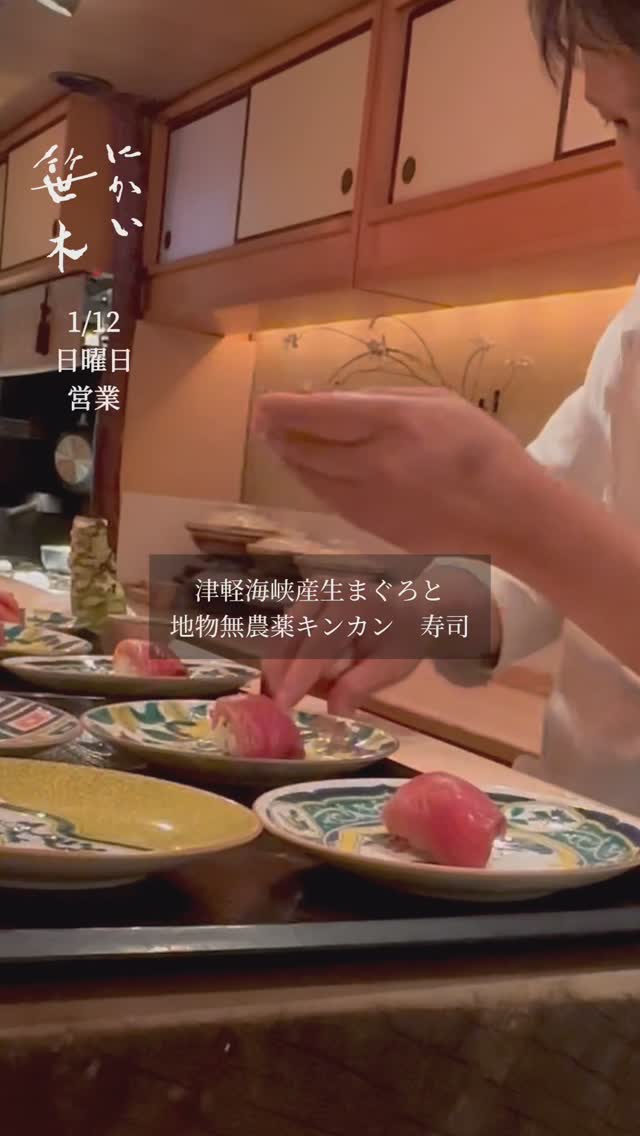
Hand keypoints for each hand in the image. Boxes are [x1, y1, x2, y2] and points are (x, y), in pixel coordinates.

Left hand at [255, 388, 534, 558]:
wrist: (509, 516)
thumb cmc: (482, 450)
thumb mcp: (440, 403)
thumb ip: (385, 400)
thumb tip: (335, 403)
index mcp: (394, 422)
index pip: (321, 414)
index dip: (285, 410)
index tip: (263, 404)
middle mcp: (374, 461)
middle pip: (308, 447)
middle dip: (279, 434)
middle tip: (262, 423)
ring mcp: (370, 498)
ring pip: (313, 477)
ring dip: (291, 459)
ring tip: (278, 444)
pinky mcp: (372, 527)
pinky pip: (329, 500)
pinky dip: (313, 483)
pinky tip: (308, 472)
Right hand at [263, 589, 422, 714]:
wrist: (407, 610)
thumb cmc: (401, 641)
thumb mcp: (390, 667)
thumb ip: (358, 687)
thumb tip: (332, 712)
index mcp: (352, 607)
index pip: (316, 646)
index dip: (297, 678)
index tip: (283, 706)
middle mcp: (325, 591)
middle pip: (288, 637)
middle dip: (277, 675)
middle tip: (276, 709)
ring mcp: (311, 592)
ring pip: (280, 635)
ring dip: (278, 668)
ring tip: (286, 695)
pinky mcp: (303, 598)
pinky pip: (284, 633)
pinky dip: (283, 658)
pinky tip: (291, 678)